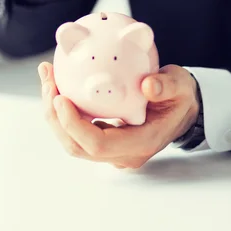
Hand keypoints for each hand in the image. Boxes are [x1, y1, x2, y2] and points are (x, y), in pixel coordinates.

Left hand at [38, 62, 198, 168]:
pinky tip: (59, 82)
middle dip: (55, 117)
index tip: (61, 98)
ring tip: (48, 77)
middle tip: (48, 82)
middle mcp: (123, 153)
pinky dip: (64, 108)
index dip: (74, 124)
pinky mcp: (106, 137)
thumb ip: (166, 86)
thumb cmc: (181, 96)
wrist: (183, 106)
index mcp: (140, 143)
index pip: (98, 143)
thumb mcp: (180, 86)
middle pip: (77, 145)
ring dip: (55, 111)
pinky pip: (78, 128)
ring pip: (73, 139)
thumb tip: (147, 86)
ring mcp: (113, 149)